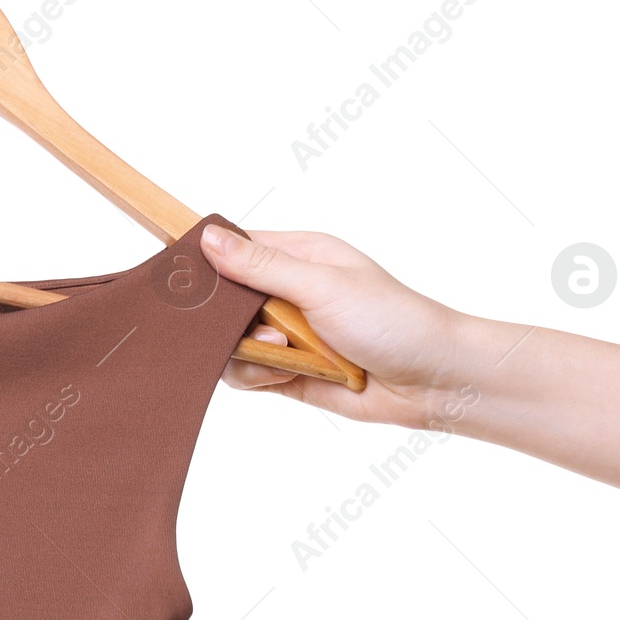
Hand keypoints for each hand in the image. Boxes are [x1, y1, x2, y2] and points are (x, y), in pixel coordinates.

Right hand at [199, 224, 469, 428]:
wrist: (433, 382)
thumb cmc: (392, 321)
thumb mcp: (322, 285)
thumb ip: (261, 265)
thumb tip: (208, 238)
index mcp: (298, 255)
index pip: (233, 248)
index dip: (207, 264)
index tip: (186, 284)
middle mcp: (287, 292)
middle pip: (222, 302)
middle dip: (230, 321)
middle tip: (265, 330)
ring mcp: (286, 334)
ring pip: (229, 342)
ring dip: (251, 353)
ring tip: (287, 355)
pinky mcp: (286, 372)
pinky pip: (245, 374)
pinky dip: (258, 377)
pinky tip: (288, 377)